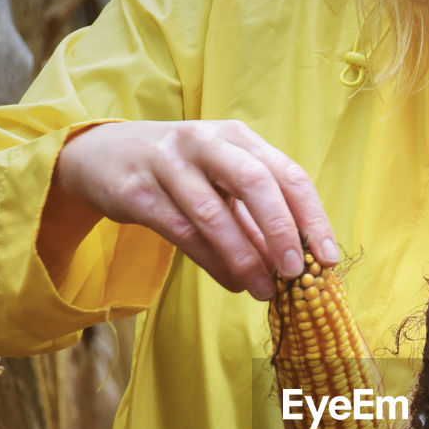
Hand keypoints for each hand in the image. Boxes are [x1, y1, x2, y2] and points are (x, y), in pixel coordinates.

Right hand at [41, 119, 338, 299]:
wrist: (100, 155)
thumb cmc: (179, 173)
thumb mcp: (222, 182)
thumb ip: (256, 217)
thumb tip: (296, 266)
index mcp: (239, 138)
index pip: (288, 175)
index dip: (313, 218)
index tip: (327, 259)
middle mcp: (207, 142)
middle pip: (256, 183)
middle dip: (280, 232)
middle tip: (294, 274)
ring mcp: (169, 163)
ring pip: (215, 213)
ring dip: (244, 258)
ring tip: (262, 291)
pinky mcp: (137, 190)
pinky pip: (181, 231)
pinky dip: (211, 261)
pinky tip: (231, 282)